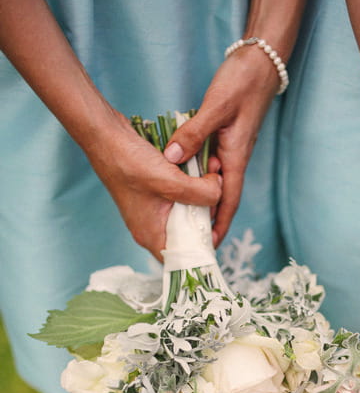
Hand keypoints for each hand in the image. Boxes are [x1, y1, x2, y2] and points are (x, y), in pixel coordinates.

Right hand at [85, 109, 221, 260]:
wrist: (105, 134)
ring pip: (187, 208)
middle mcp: (152, 225)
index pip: (181, 257)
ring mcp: (153, 207)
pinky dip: (193, 183)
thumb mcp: (170, 181)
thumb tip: (218, 192)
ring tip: (214, 176)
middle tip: (220, 195)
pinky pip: (180, 193)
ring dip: (202, 193)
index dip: (201, 250)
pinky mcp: (154, 190)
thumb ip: (200, 193)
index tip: (220, 234)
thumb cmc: (128, 163)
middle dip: (208, 213)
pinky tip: (204, 168)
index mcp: (151, 235)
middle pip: (189, 231)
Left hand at [163, 47, 279, 245]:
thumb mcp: (217, 107)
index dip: (220, 223)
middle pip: (218, 194)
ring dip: (197, 192)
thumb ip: (195, 132)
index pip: (228, 199)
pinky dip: (194, 170)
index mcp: (236, 156)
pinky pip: (207, 160)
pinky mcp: (224, 135)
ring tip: (176, 209)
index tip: (211, 244)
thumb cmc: (243, 82)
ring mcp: (229, 146)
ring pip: (211, 177)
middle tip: (185, 233)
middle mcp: (234, 156)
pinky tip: (177, 170)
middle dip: (205, 215)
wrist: (259, 61)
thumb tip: (173, 157)